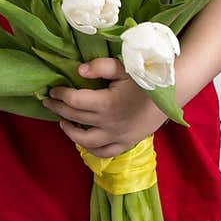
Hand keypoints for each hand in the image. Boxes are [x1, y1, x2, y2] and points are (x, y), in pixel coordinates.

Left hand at [43, 57, 167, 157]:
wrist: (172, 93)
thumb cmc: (146, 77)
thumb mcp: (123, 67)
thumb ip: (100, 67)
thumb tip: (78, 70)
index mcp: (106, 103)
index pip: (74, 101)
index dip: (60, 94)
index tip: (52, 89)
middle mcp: (109, 123)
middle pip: (75, 118)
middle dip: (58, 109)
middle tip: (49, 101)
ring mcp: (117, 136)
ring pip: (85, 141)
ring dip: (70, 132)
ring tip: (61, 122)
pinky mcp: (126, 143)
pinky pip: (103, 152)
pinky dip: (90, 149)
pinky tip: (82, 140)